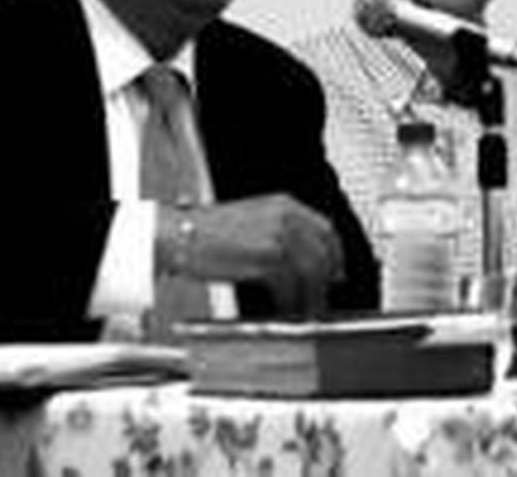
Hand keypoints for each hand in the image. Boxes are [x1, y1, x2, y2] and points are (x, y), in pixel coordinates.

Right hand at [161, 194, 343, 316]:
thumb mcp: (252, 223)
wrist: (181, 235)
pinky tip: (286, 310)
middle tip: (321, 299)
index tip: (335, 273)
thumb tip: (300, 262)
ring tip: (304, 312)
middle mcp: (286, 216)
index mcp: (284, 204)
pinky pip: (290, 286)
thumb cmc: (207, 233)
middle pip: (324, 251)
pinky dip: (291, 303)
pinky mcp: (267, 257)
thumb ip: (279, 236)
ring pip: (312, 271)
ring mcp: (278, 235)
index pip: (325, 229)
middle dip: (326, 279)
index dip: (334, 255)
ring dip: (310, 296)